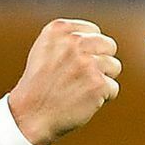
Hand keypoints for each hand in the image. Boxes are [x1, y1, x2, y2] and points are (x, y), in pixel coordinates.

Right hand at [7, 19, 120, 144]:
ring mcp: (87, 63)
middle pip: (109, 46)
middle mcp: (74, 42)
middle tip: (79, 78)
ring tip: (79, 89)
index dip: (87, 50)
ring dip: (101, 81)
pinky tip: (82, 101)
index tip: (70, 64)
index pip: (94, 31)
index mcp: (59, 29)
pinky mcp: (97, 84)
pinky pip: (113, 88)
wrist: (30, 115)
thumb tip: (100, 38)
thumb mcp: (45, 49)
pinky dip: (101, 98)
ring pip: (114, 67)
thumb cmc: (40, 85)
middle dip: (100, 62)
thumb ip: (69, 38)